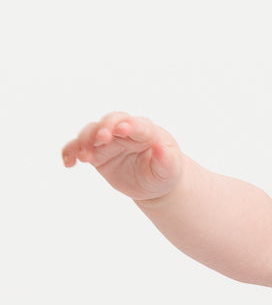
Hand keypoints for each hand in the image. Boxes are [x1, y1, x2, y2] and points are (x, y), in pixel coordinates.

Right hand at [62, 112, 183, 201]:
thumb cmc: (164, 172)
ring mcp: (108, 141)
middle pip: (110, 121)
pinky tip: (68, 162)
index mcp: (146, 131)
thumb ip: (167, 159)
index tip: (122, 129)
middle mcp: (125, 131)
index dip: (129, 125)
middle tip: (102, 138)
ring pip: (91, 132)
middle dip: (104, 127)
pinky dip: (70, 151)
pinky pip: (79, 148)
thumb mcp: (170, 169)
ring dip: (85, 141)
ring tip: (85, 157)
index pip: (136, 124)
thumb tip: (162, 149)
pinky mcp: (97, 153)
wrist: (153, 184)